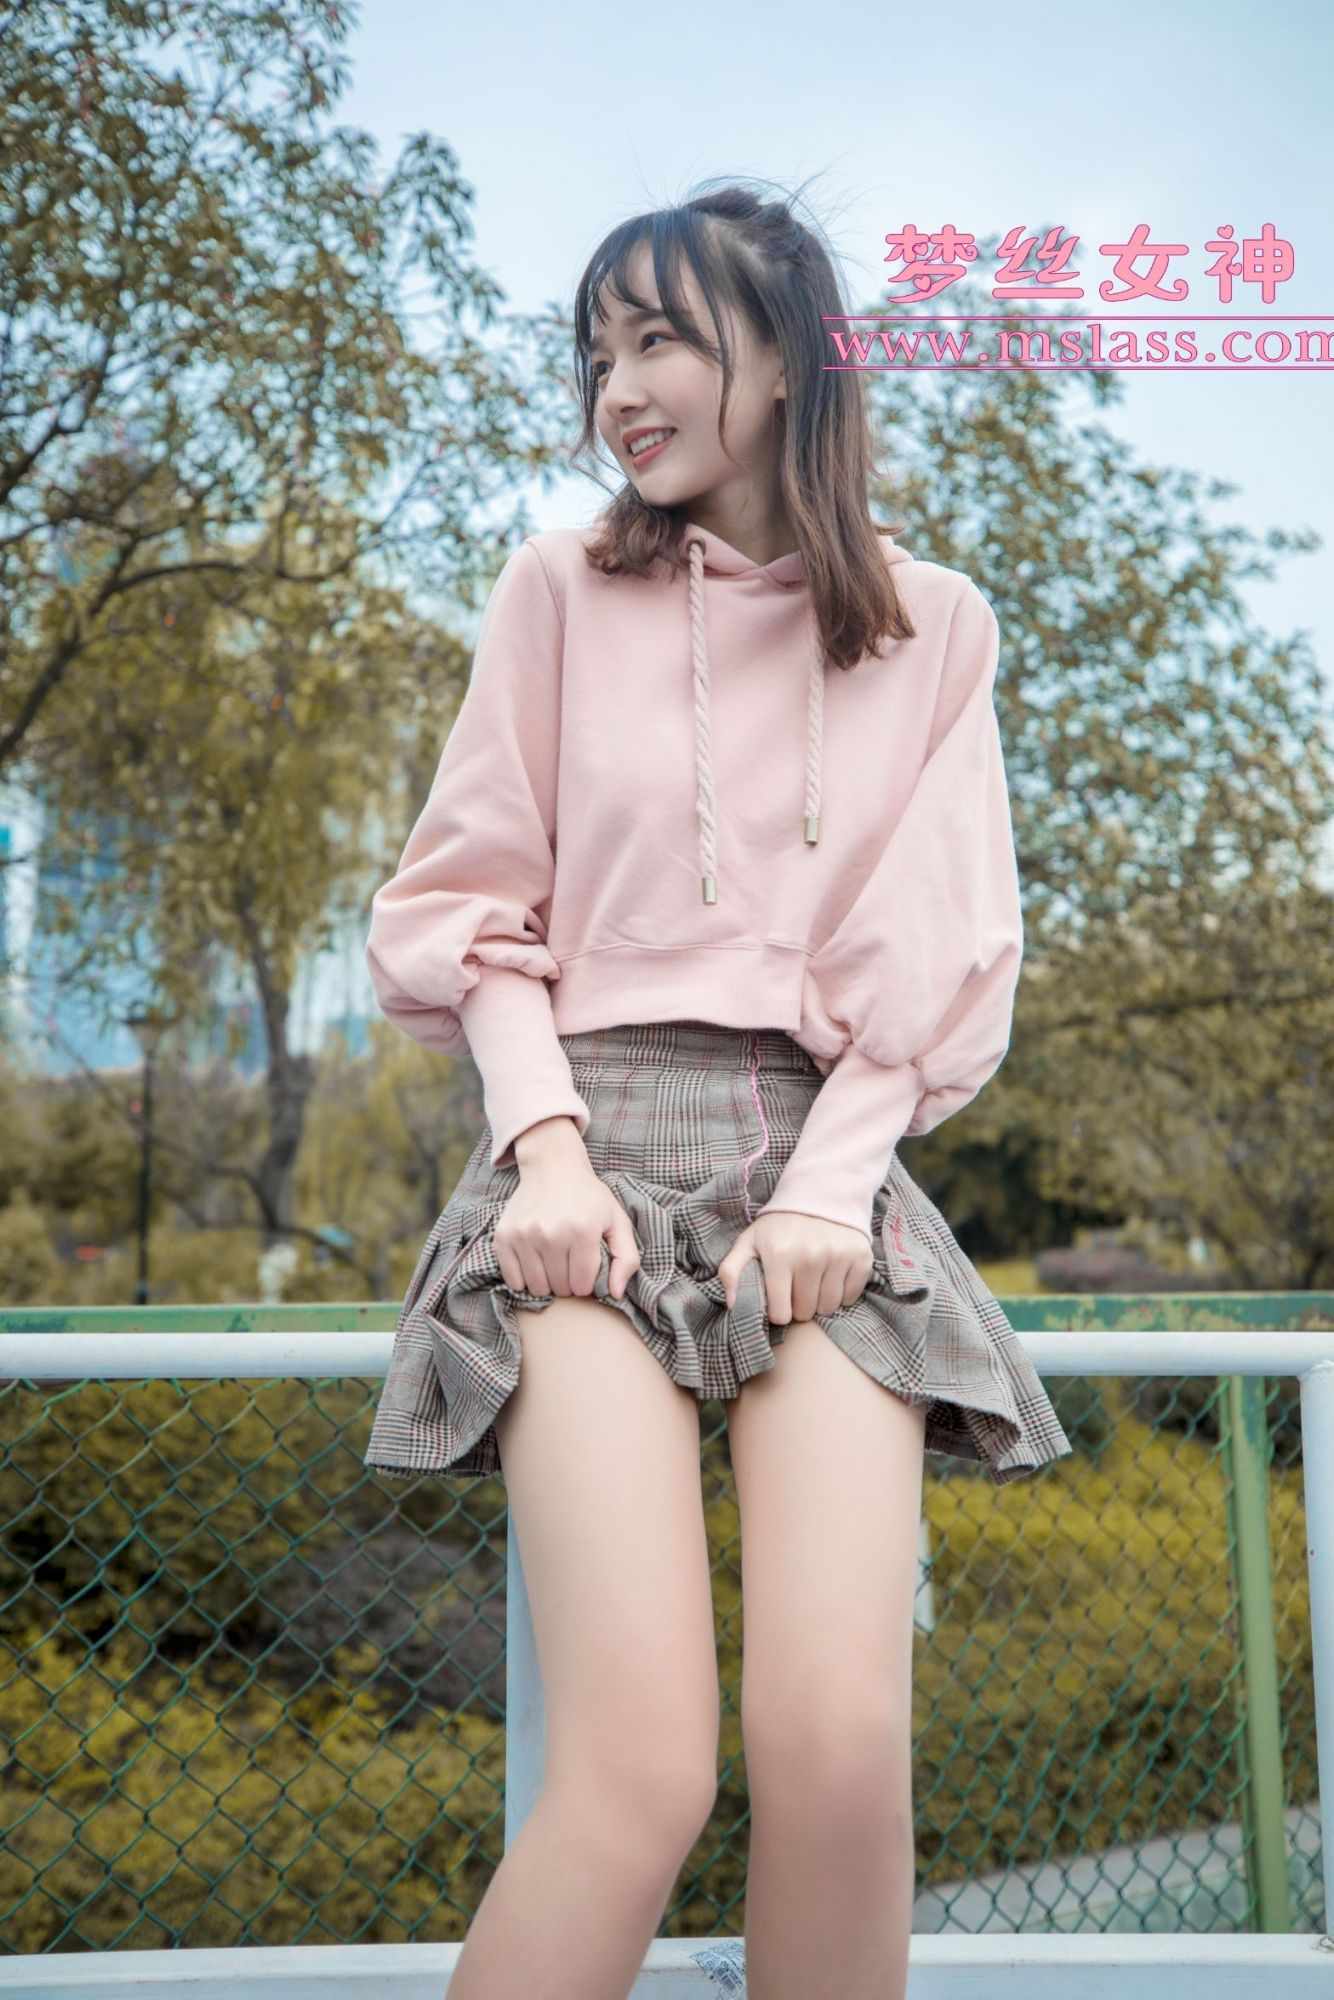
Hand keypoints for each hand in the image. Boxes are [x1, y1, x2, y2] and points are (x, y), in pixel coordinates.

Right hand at [495, 1156, 641, 1300]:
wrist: (552, 1167)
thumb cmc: (588, 1197)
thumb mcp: (617, 1220)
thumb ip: (626, 1258)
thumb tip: (615, 1294)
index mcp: (582, 1231)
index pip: (582, 1285)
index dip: (586, 1283)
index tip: (585, 1269)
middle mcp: (551, 1234)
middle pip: (560, 1288)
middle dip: (567, 1283)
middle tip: (569, 1264)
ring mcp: (524, 1235)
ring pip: (536, 1288)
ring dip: (547, 1283)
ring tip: (553, 1264)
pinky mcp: (504, 1236)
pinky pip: (512, 1280)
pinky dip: (524, 1279)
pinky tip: (534, 1263)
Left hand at [716, 1210, 872, 1324]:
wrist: (820, 1192)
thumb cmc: (780, 1224)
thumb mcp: (750, 1240)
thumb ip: (731, 1270)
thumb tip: (731, 1304)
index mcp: (779, 1255)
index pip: (781, 1313)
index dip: (779, 1311)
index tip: (779, 1300)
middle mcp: (810, 1256)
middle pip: (805, 1311)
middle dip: (799, 1306)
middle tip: (797, 1289)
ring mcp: (838, 1257)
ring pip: (828, 1307)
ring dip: (820, 1301)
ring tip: (813, 1284)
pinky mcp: (860, 1257)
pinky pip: (851, 1296)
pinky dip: (842, 1293)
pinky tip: (832, 1277)